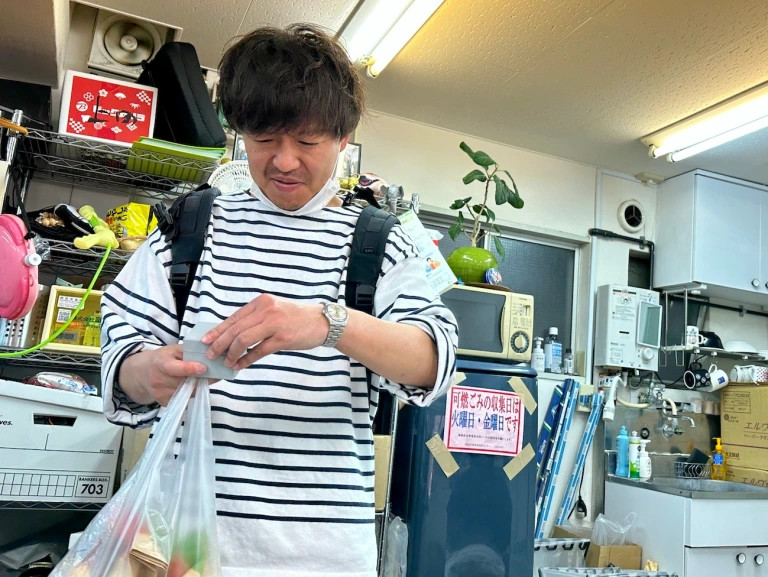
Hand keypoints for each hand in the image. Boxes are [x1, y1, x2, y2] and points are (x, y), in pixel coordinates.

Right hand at [120, 344, 206, 405]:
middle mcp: (160, 380)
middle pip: (185, 382)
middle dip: (202, 377)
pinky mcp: (165, 402)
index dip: (190, 369)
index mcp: (161, 364)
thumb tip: (207, 354)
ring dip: (199, 385)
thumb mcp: (172, 350)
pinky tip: (191, 384)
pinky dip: (192, 391)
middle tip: (214, 372)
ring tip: (204, 377)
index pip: (176, 368)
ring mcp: (162, 393)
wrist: (142, 374)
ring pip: (188, 391)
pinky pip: (185, 398)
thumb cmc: (161, 358)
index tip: (204, 368)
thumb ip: (188, 351)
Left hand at [201, 294, 327, 370]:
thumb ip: (256, 318)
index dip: (218, 330)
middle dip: (220, 343)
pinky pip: (258, 351)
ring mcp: (274, 324)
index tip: (206, 340)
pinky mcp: (282, 339)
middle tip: (211, 354)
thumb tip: (234, 333)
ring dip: (232, 353)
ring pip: (244, 340)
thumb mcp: (275, 309)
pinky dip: (247, 360)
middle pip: (235, 329)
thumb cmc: (298, 317)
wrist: (322, 322)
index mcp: (261, 302)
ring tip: (226, 362)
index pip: (234, 317)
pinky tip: (241, 365)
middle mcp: (266, 310)